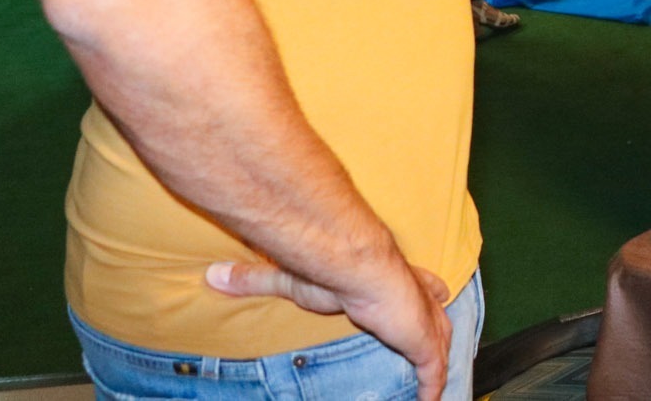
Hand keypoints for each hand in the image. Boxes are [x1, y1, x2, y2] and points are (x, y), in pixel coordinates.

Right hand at [208, 256, 451, 394]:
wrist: (355, 263)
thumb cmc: (327, 266)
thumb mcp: (288, 278)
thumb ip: (253, 279)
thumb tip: (211, 276)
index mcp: (388, 277)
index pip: (411, 283)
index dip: (421, 289)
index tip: (433, 292)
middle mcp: (411, 296)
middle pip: (433, 311)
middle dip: (435, 324)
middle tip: (436, 339)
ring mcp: (421, 319)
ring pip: (440, 339)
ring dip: (437, 356)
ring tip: (435, 377)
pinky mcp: (424, 342)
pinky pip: (434, 370)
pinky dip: (433, 386)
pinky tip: (431, 400)